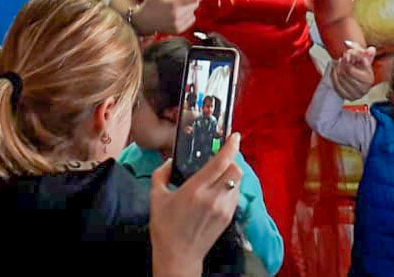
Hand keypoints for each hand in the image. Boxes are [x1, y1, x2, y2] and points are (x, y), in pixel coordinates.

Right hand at [131, 0, 205, 34]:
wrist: (142, 22)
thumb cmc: (149, 5)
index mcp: (173, 4)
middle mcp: (177, 15)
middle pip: (195, 4)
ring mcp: (178, 24)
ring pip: (194, 12)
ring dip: (189, 8)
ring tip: (178, 7)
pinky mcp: (178, 30)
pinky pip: (191, 20)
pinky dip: (188, 16)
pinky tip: (178, 14)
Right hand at [150, 133, 242, 276]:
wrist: (178, 256)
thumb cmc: (165, 227)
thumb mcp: (156, 197)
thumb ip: (162, 174)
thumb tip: (171, 160)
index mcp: (195, 190)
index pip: (221, 162)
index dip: (230, 146)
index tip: (234, 136)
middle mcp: (213, 198)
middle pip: (236, 170)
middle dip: (231, 160)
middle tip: (222, 159)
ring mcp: (223, 209)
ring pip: (237, 182)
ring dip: (231, 174)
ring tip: (218, 177)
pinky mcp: (229, 218)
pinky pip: (235, 195)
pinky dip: (230, 188)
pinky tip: (218, 192)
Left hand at [332, 45, 375, 99]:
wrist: (360, 76)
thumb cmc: (362, 65)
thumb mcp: (366, 57)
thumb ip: (368, 53)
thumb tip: (371, 50)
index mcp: (368, 79)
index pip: (350, 70)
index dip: (345, 62)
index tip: (344, 55)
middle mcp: (363, 89)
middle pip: (344, 76)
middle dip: (341, 65)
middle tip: (340, 59)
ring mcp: (356, 95)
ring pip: (340, 80)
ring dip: (337, 70)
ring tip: (338, 64)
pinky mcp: (349, 97)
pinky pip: (337, 87)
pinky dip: (334, 78)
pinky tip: (335, 71)